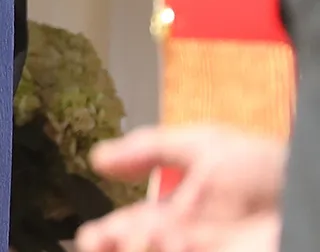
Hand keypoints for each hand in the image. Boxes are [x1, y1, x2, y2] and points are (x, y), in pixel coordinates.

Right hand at [75, 126, 283, 251]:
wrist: (310, 193)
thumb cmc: (268, 168)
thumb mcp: (204, 145)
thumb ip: (151, 149)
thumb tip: (97, 158)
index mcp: (173, 215)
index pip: (126, 231)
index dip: (104, 237)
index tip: (88, 238)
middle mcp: (184, 243)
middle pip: (136, 251)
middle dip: (117, 249)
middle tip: (107, 244)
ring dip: (145, 250)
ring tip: (161, 236)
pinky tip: (179, 244)